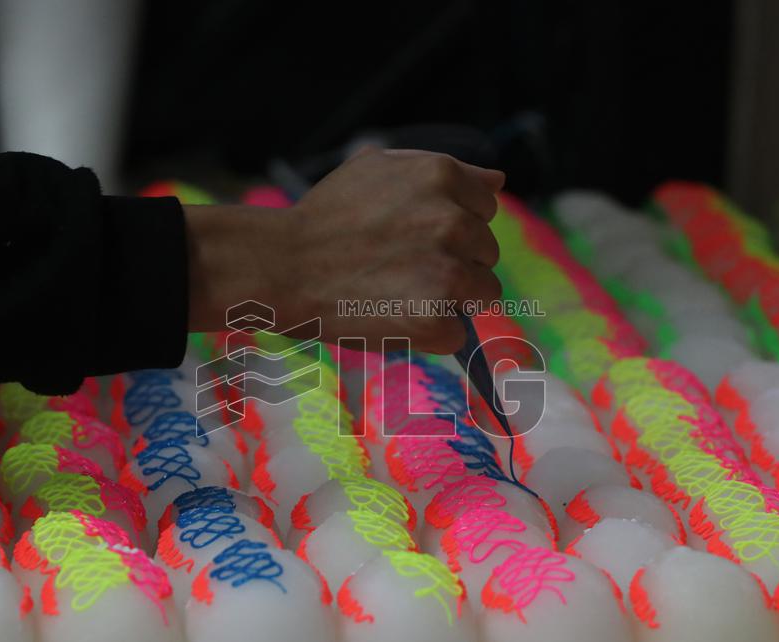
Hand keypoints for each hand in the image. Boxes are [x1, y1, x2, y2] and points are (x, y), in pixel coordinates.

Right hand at [185, 147, 504, 352]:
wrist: (280, 267)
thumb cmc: (324, 218)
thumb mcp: (378, 169)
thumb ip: (445, 172)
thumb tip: (498, 181)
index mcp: (442, 177)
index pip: (485, 209)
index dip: (452, 227)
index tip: (414, 238)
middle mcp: (453, 221)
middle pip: (487, 252)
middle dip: (455, 261)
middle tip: (402, 268)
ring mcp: (447, 273)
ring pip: (482, 293)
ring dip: (450, 299)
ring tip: (400, 295)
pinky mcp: (435, 320)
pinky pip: (457, 334)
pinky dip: (432, 335)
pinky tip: (395, 319)